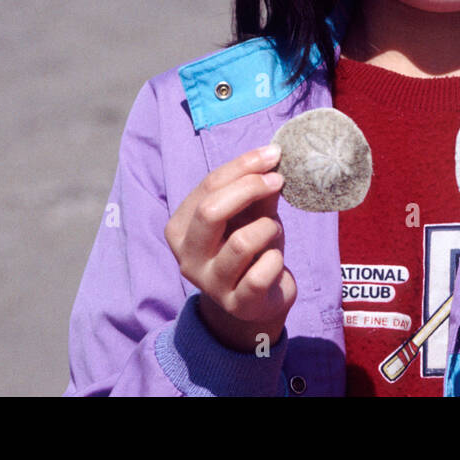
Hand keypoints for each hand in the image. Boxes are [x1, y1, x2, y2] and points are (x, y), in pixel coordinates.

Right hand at [164, 143, 295, 352]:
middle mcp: (187, 256)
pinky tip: (274, 260)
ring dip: (268, 227)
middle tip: (278, 181)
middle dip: (250, 188)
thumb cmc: (252, 247)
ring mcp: (210, 284)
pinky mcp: (237, 304)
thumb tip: (271, 156)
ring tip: (273, 230)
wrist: (258, 298)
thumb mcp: (251, 214)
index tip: (273, 154)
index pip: (208, 186)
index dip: (243, 166)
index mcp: (181, 228)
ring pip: (240, 243)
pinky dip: (275, 260)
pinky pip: (260, 274)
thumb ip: (256, 189)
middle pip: (211, 211)